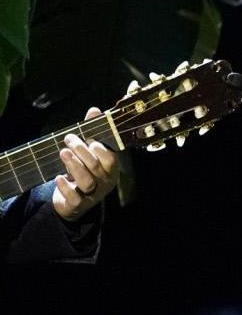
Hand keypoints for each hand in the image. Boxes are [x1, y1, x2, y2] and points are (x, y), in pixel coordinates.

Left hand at [53, 74, 141, 222]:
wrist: (72, 201)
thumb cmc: (82, 171)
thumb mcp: (87, 152)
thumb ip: (91, 132)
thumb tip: (94, 110)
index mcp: (110, 169)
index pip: (110, 158)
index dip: (99, 147)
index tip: (86, 136)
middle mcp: (104, 182)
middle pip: (97, 167)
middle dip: (82, 151)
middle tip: (68, 139)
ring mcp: (92, 194)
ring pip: (87, 182)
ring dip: (74, 166)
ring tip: (63, 152)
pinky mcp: (78, 204)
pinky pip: (75, 198)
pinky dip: (65, 187)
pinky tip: (58, 177)